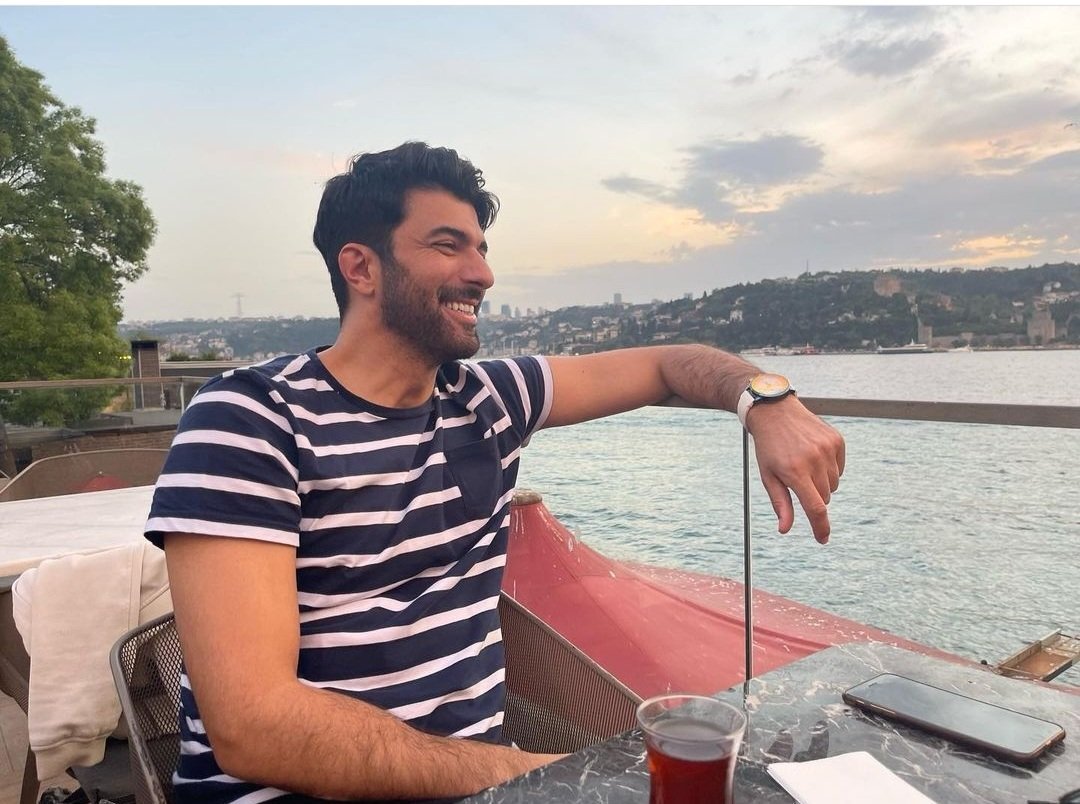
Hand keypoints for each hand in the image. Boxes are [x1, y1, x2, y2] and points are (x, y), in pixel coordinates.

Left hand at [745, 395, 844, 543]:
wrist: (775, 412)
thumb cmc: (769, 448)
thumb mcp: (768, 476)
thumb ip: (780, 504)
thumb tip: (784, 529)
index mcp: (795, 471)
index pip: (815, 508)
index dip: (820, 527)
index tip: (823, 539)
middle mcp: (814, 460)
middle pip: (824, 497)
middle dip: (813, 496)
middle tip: (796, 479)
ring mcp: (827, 449)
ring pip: (833, 484)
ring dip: (821, 482)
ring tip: (803, 463)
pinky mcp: (837, 441)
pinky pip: (840, 468)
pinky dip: (829, 468)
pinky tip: (813, 454)